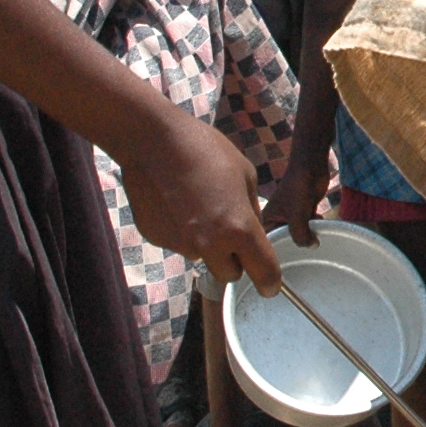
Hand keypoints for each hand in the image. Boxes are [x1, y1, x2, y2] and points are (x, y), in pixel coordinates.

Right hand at [123, 109, 281, 293]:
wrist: (155, 142)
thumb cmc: (207, 152)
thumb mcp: (246, 176)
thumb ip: (251, 212)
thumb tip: (254, 231)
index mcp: (239, 230)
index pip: (263, 273)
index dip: (270, 281)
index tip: (270, 284)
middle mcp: (209, 246)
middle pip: (229, 274)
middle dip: (234, 260)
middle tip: (231, 232)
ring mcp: (180, 245)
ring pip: (202, 257)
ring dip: (205, 243)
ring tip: (198, 204)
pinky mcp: (157, 239)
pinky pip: (178, 243)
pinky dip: (181, 230)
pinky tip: (176, 203)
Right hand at [262, 154, 327, 247]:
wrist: (311, 165)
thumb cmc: (298, 188)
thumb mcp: (297, 215)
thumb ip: (301, 235)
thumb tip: (312, 246)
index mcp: (266, 220)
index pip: (267, 243)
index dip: (274, 254)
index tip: (286, 263)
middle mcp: (276, 219)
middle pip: (283, 240)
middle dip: (294, 246)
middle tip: (305, 255)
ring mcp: (290, 216)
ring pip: (298, 234)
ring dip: (307, 236)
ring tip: (315, 241)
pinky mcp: (303, 212)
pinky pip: (308, 226)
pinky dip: (314, 228)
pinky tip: (321, 228)